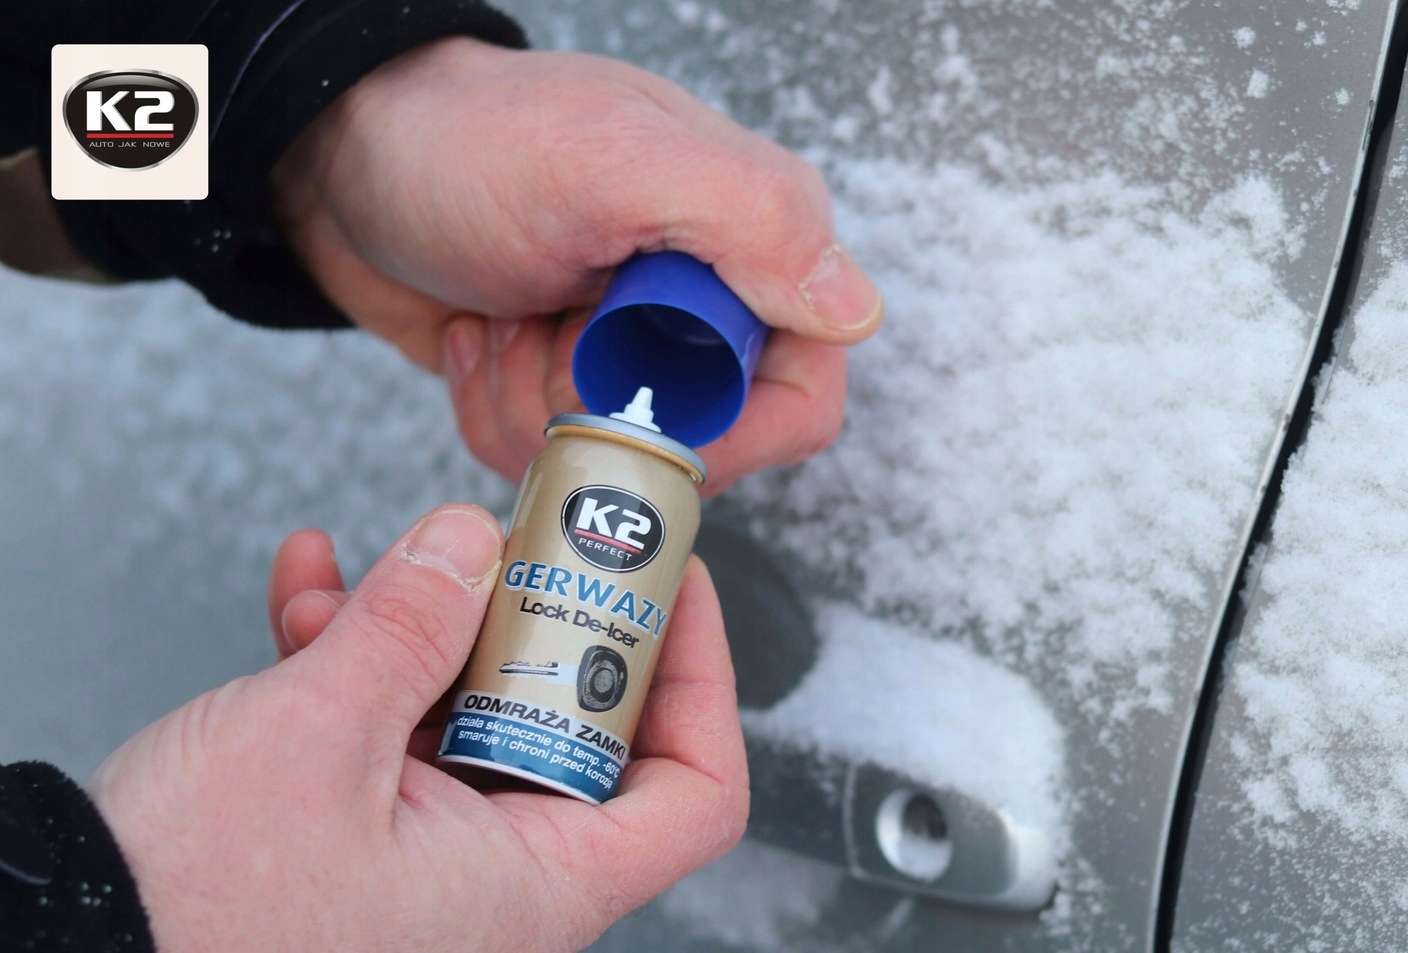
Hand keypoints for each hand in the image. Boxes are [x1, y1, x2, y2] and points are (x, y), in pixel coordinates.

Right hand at [89, 506, 747, 951]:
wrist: (67, 948)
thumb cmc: (191, 913)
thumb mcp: (316, 736)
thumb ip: (411, 625)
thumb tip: (471, 540)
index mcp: (537, 881)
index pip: (693, 788)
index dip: (700, 674)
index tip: (672, 582)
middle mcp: (500, 875)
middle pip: (580, 723)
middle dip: (540, 617)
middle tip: (518, 537)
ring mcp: (430, 854)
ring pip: (474, 709)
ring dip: (432, 623)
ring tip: (378, 565)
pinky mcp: (360, 832)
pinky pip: (392, 727)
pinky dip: (361, 653)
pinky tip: (315, 585)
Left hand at [272, 38, 882, 492]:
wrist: (343, 158)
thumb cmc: (466, 139)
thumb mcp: (611, 159)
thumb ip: (751, 219)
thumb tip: (851, 310)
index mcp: (749, 244)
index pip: (802, 396)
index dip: (728, 430)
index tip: (640, 409)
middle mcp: (701, 306)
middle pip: (701, 446)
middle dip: (604, 415)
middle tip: (544, 334)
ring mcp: (628, 351)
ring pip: (616, 465)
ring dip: (534, 409)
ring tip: (501, 320)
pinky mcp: (564, 384)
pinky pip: (550, 460)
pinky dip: (495, 412)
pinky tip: (477, 335)